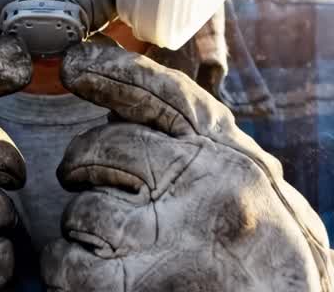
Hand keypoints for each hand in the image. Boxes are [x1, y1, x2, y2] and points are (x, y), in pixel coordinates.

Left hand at [41, 39, 333, 291]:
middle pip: (105, 147)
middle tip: (89, 185)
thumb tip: (116, 111)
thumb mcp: (248, 182)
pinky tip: (95, 274)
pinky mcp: (140, 287)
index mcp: (229, 156)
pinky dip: (69, 268)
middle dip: (84, 166)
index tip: (74, 65)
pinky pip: (70, 262)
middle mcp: (206, 186)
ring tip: (113, 246)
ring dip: (83, 229)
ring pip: (83, 209)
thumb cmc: (264, 252)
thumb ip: (195, 144)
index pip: (162, 93)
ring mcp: (174, 237)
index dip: (111, 71)